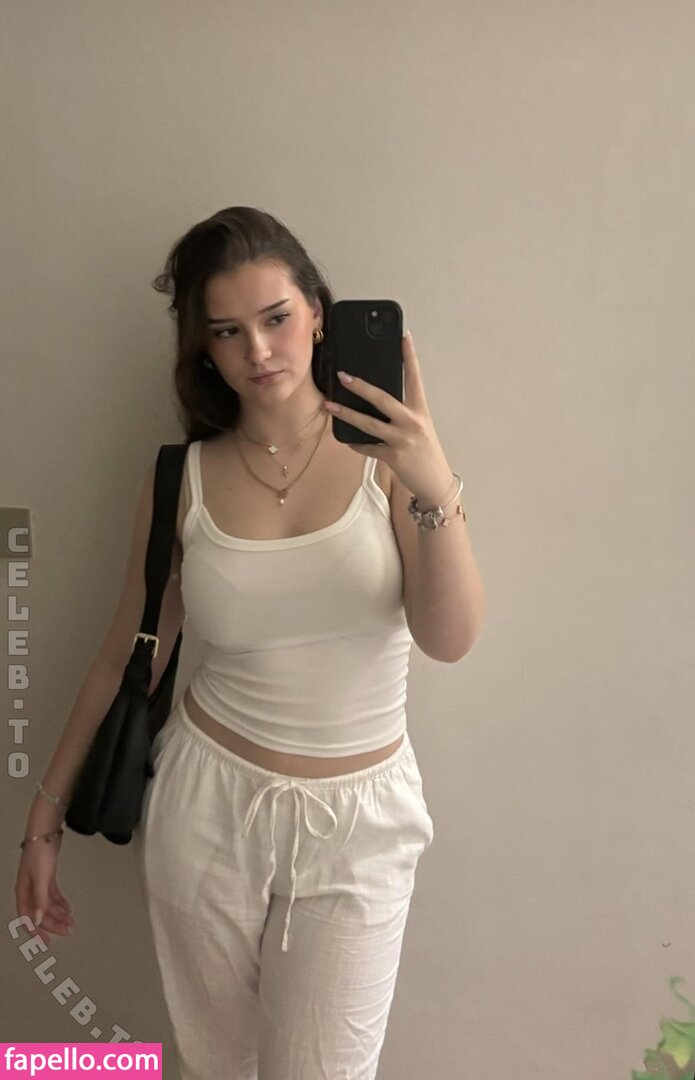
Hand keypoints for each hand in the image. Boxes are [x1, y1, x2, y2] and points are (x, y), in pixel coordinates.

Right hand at [16, 840, 74, 944]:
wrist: (45, 832)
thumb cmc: (39, 853)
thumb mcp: (40, 878)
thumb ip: (40, 900)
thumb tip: (38, 921)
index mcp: (23, 892)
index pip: (27, 918)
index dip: (35, 931)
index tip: (46, 942)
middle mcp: (29, 890)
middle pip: (40, 913)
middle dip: (53, 924)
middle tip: (66, 931)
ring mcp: (38, 883)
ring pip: (48, 905)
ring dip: (59, 914)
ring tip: (71, 921)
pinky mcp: (47, 877)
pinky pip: (53, 895)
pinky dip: (60, 903)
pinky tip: (68, 909)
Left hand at [323, 331, 453, 503]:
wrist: (435, 482)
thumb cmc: (425, 452)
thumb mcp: (419, 427)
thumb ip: (402, 414)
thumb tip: (374, 401)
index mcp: (420, 411)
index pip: (415, 378)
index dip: (410, 357)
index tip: (404, 337)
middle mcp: (412, 422)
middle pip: (383, 399)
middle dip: (360, 386)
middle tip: (343, 375)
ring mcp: (402, 440)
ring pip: (369, 424)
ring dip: (346, 414)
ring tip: (330, 406)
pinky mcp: (393, 457)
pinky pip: (367, 447)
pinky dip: (355, 443)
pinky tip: (345, 438)